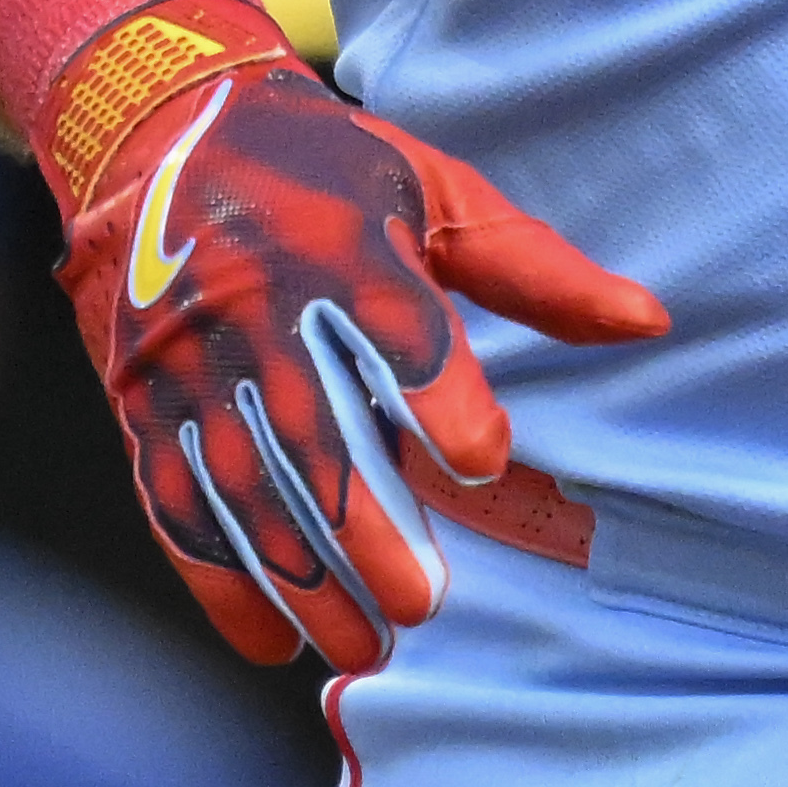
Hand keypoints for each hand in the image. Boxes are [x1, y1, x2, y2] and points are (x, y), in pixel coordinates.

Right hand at [47, 14, 666, 669]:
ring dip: (299, 578)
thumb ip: (533, 271)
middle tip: (424, 601)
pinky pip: (173, 502)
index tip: (482, 461)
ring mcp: (186, 360)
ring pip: (239, 485)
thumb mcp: (435, 192)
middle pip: (309, 427)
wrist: (158, 138)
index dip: (436, 396)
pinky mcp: (140, 403)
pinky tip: (270, 643)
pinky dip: (217, 582)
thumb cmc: (328, 171)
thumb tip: (647, 323)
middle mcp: (255, 303)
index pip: (391, 325)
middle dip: (363, 524)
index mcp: (342, 241)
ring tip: (362, 648)